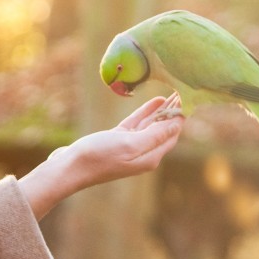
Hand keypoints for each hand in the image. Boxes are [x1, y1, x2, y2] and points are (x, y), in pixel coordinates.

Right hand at [20, 95, 184, 218]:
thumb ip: (155, 135)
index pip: (172, 134)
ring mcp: (129, 147)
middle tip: (184, 90)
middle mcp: (143, 153)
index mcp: (150, 156)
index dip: (181, 116)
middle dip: (175, 112)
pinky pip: (137, 124)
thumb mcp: (130, 144)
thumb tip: (178, 124)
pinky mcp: (117, 141)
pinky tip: (155, 102)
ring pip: (151, 125)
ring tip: (174, 94)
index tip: (189, 98)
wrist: (69, 168)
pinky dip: (146, 113)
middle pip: (164, 129)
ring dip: (163, 110)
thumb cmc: (99, 157)